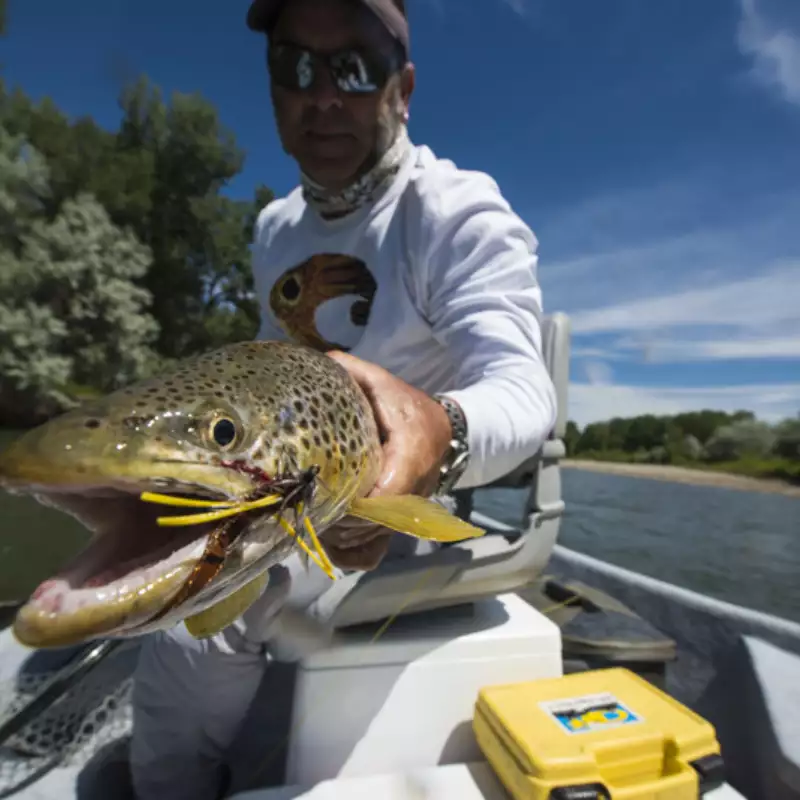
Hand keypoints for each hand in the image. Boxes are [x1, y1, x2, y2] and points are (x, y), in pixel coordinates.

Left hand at [320, 350, 454, 570]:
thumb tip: (315, 365)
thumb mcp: (382, 383)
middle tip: (306, 503)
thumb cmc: (407, 406)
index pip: (387, 492)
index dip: (354, 501)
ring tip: (310, 517)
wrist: (441, 430)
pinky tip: (326, 536)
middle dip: (337, 519)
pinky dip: (348, 554)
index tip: (323, 491)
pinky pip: (372, 555)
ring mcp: (404, 515)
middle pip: (372, 524)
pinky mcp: (396, 527)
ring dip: (337, 537)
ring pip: (369, 544)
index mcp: (412, 453)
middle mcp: (413, 492)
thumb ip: (351, 373)